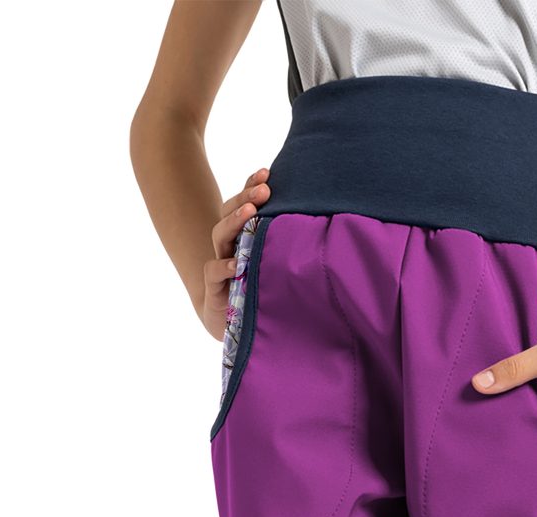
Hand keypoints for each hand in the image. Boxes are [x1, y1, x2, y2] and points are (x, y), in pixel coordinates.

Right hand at [201, 167, 270, 338]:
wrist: (233, 324)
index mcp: (243, 235)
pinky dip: (225, 266)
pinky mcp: (214, 286)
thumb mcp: (276, 267)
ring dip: (234, 221)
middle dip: (246, 197)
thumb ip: (287, 247)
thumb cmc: (259, 290)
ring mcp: (220, 262)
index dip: (251, 186)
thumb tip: (323, 226)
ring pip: (220, 234)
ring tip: (250, 212)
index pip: (244, 203)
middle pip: (230, 212)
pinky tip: (238, 263)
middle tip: (264, 189)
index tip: (267, 172)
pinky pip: (214, 271)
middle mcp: (230, 244)